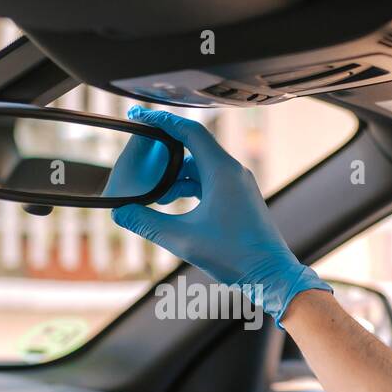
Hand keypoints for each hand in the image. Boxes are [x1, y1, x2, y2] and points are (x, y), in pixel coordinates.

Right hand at [110, 107, 329, 324]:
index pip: (189, 131)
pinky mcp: (239, 198)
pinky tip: (172, 203)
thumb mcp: (182, 239)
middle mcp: (233, 171)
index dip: (161, 121)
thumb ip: (147, 223)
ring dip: (175, 175)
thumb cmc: (236, 255)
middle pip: (193, 147)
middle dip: (164, 153)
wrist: (270, 275)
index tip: (140, 115)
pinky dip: (189, 187)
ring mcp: (238, 184)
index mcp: (222, 171)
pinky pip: (209, 181)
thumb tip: (120, 212)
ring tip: (154, 194)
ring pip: (200, 167)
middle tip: (141, 158)